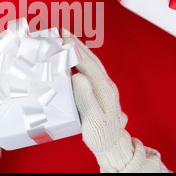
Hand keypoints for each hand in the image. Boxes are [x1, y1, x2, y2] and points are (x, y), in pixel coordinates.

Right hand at [62, 30, 168, 172]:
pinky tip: (74, 57)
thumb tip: (78, 76)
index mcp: (104, 89)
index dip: (75, 51)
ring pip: (92, 62)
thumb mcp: (92, 119)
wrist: (113, 144)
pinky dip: (82, 58)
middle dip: (76, 44)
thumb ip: (86, 97)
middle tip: (62, 31)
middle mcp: (106, 84)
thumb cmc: (101, 134)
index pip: (88, 65)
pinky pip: (91, 68)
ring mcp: (105, 86)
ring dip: (79, 49)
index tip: (63, 39)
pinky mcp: (101, 89)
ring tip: (67, 38)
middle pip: (91, 59)